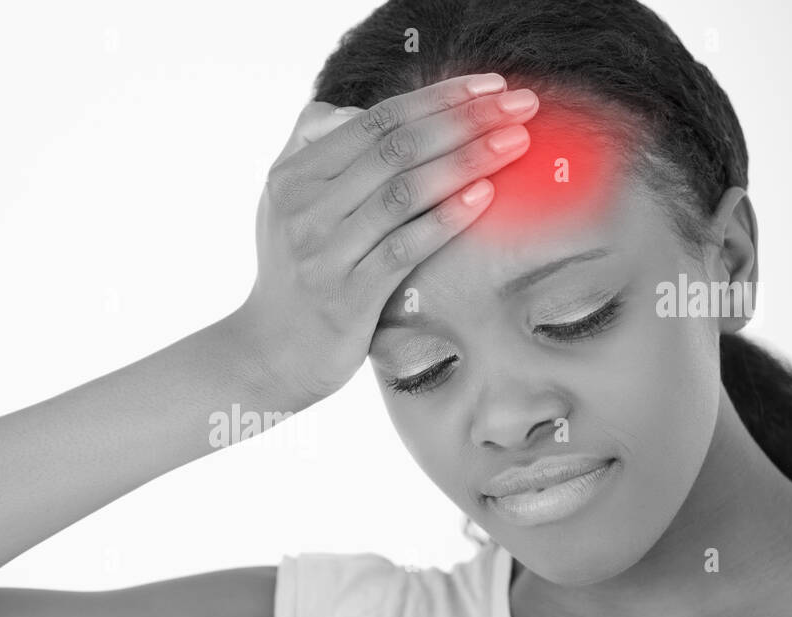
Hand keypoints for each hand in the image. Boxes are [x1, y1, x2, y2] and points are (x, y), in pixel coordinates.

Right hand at [233, 73, 538, 402]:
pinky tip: (484, 196)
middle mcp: (304, 208)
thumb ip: (310, 148)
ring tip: (515, 142)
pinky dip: (445, 218)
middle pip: (396, 149)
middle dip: (465, 120)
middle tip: (521, 105)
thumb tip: (352, 110)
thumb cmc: (292, 275)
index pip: (378, 122)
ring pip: (403, 192)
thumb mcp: (284, 204)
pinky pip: (404, 248)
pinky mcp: (346, 297)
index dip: (439, 98)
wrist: (269, 354)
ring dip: (466, 161)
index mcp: (294, 176)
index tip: (492, 86)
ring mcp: (324, 253)